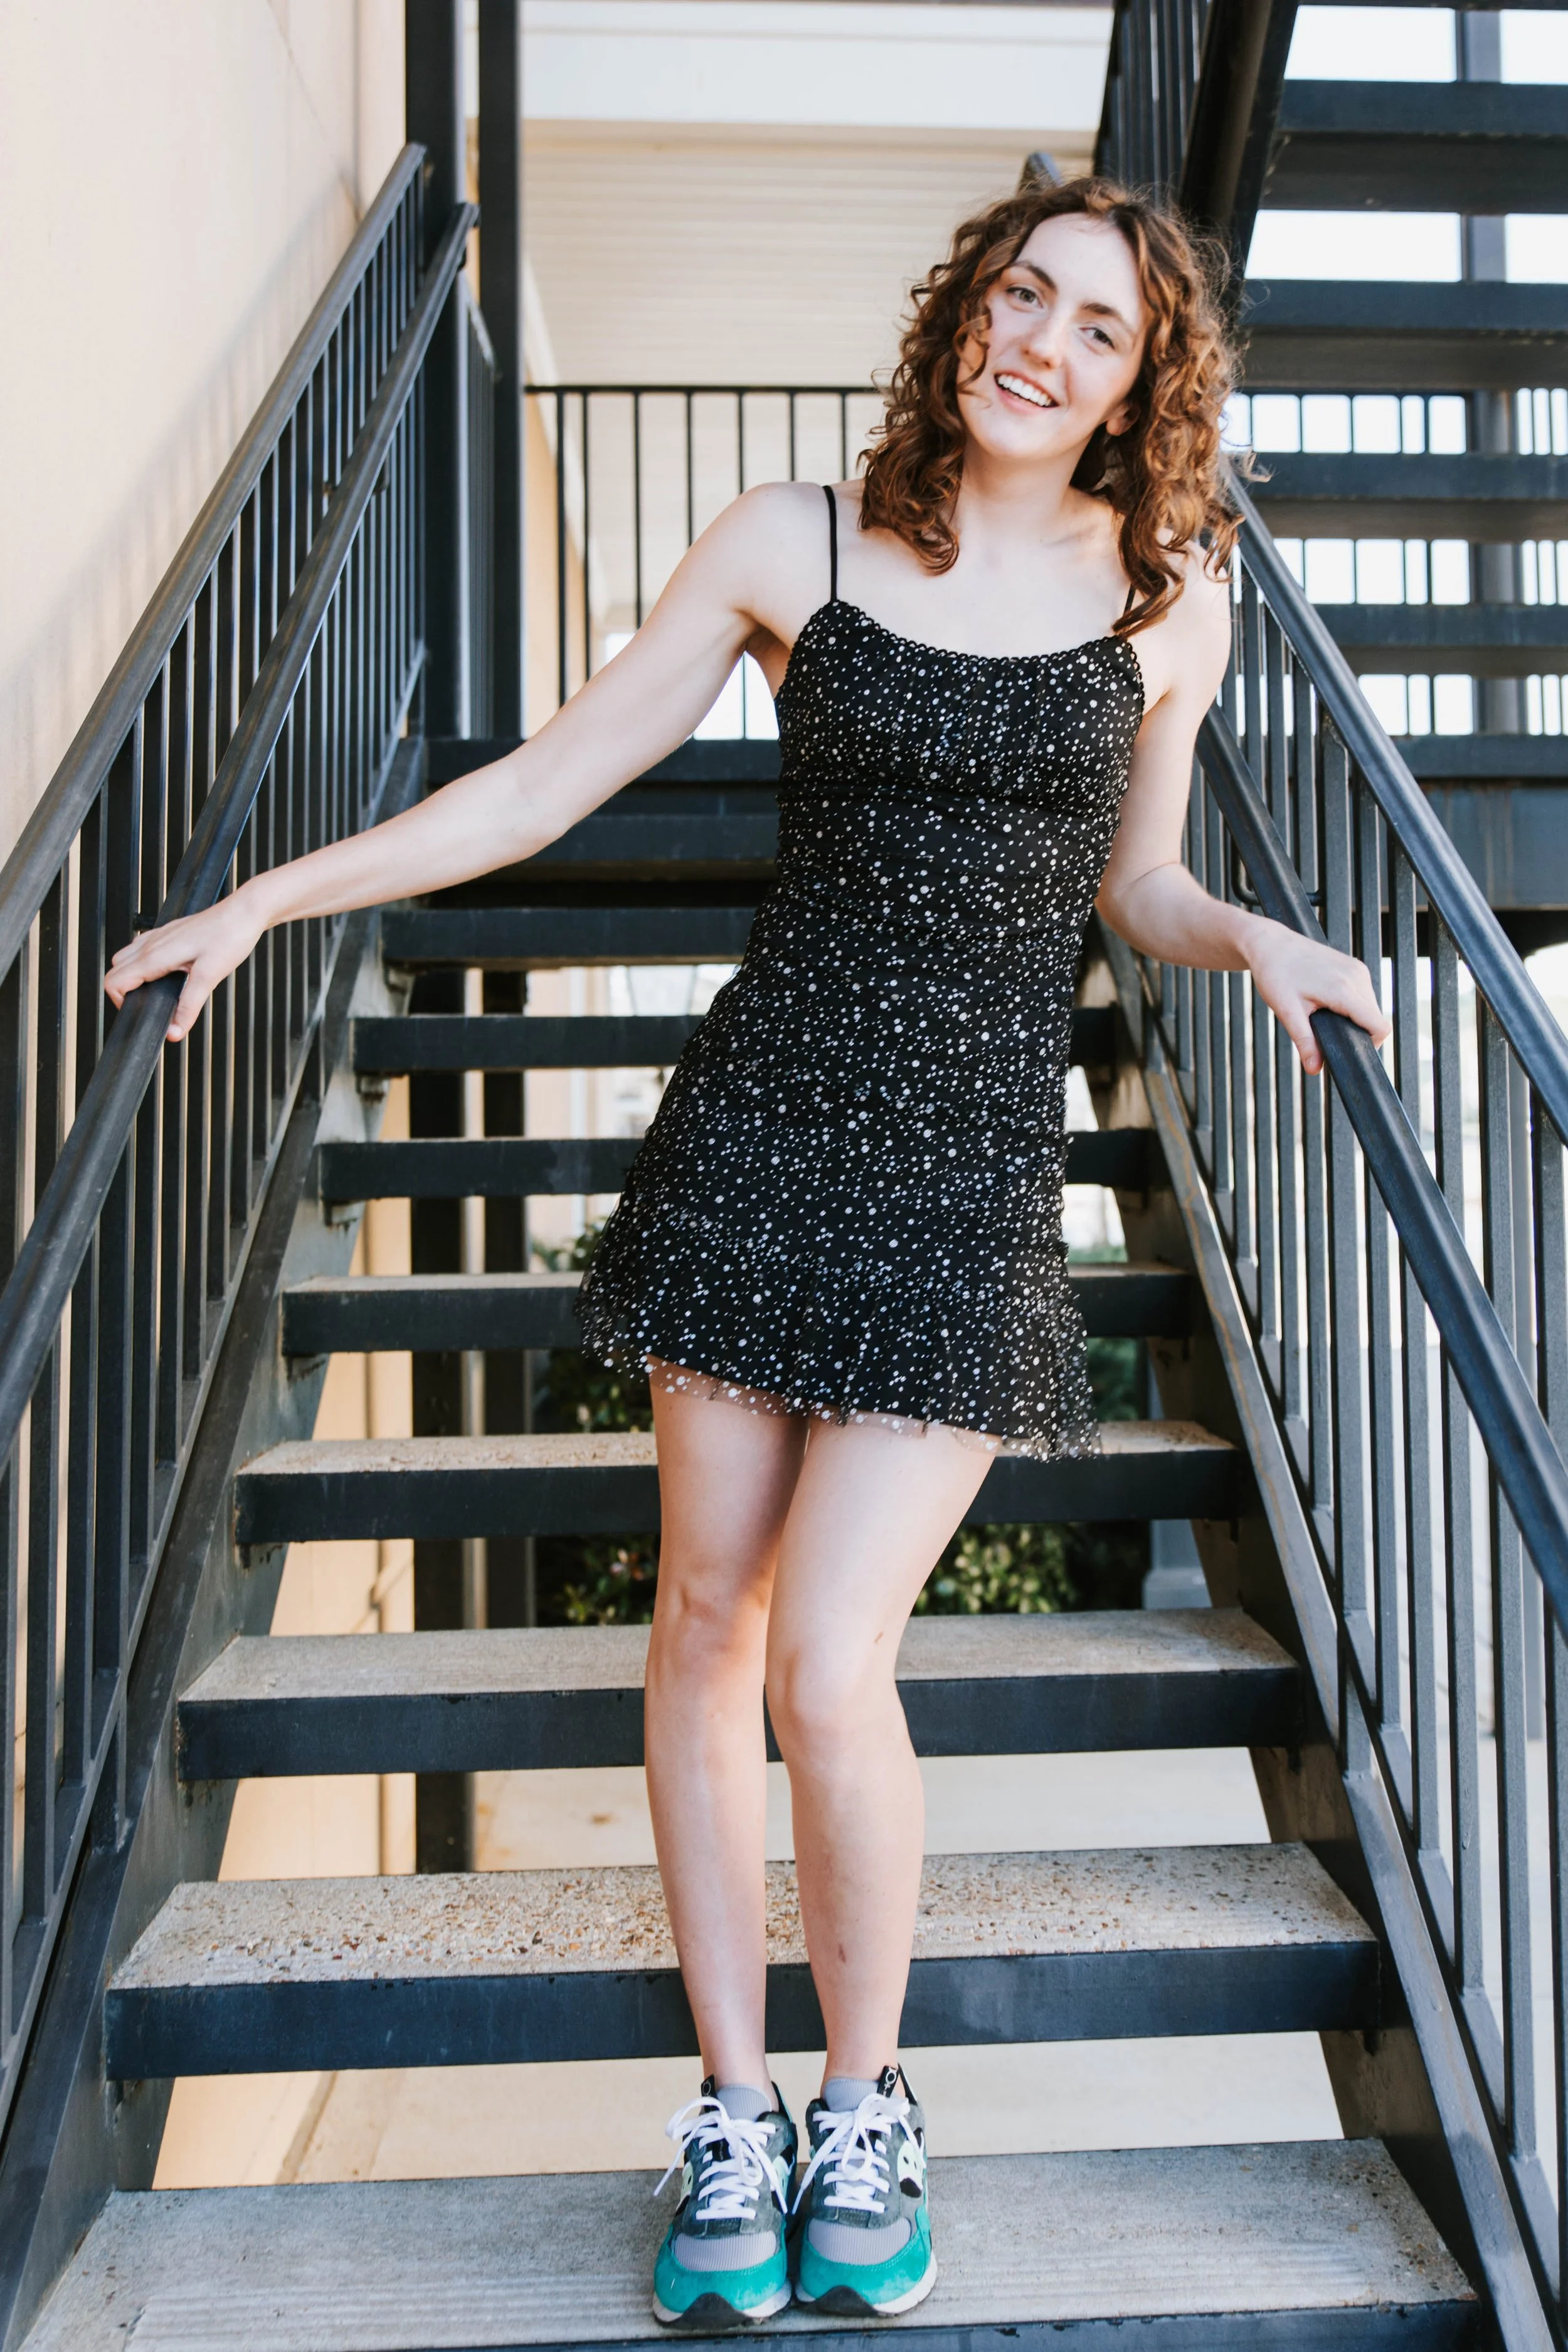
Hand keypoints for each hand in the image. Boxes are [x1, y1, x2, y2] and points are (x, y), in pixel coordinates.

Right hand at [105, 887, 268, 1041]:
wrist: (243, 913)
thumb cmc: (229, 937)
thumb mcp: (209, 978)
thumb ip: (189, 1006)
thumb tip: (174, 1032)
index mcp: (155, 955)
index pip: (115, 982)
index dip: (120, 1003)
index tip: (141, 1014)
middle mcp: (151, 943)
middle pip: (115, 971)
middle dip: (123, 993)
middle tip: (148, 1007)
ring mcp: (157, 935)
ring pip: (125, 958)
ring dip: (130, 977)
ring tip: (154, 992)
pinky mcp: (167, 932)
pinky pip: (141, 949)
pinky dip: (142, 964)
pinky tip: (164, 972)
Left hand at [1245, 919, 1390, 1075]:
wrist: (1270, 944)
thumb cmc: (1275, 973)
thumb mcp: (1286, 1011)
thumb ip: (1304, 1041)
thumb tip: (1314, 1069)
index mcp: (1344, 989)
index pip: (1379, 1026)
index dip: (1370, 1045)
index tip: (1348, 1051)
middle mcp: (1357, 977)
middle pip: (1374, 1018)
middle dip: (1356, 1032)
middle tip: (1325, 1034)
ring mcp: (1357, 969)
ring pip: (1370, 1006)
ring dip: (1353, 1018)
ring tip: (1323, 1015)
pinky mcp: (1354, 966)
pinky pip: (1363, 994)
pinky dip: (1351, 1005)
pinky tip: (1327, 1003)